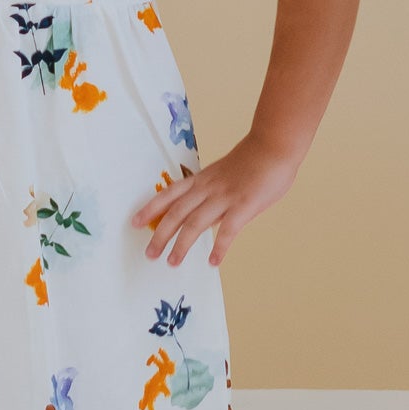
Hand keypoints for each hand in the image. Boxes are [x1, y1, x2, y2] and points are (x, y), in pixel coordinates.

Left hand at [129, 131, 300, 267]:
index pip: (169, 194)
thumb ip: (212, 196)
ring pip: (195, 223)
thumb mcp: (223, 175)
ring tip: (172, 263)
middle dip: (160, 234)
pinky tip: (213, 261)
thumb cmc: (252, 160)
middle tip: (149, 253)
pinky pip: (228, 230)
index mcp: (202, 179)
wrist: (273, 146)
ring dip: (182, 245)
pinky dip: (219, 247)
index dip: (150, 208)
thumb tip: (203, 219)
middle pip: (176, 213)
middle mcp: (208, 189)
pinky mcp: (244, 205)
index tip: (135, 222)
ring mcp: (225, 197)